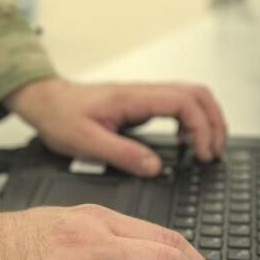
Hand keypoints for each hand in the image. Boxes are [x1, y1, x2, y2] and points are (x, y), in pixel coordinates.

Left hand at [4, 78, 226, 176]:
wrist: (45, 102)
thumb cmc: (60, 117)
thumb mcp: (86, 142)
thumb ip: (122, 154)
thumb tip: (155, 167)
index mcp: (132, 98)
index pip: (183, 102)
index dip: (201, 126)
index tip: (201, 153)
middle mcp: (142, 92)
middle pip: (197, 94)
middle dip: (214, 122)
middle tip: (214, 152)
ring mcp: (144, 96)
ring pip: (191, 96)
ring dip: (207, 119)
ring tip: (208, 148)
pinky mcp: (141, 103)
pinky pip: (178, 104)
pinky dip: (192, 121)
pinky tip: (187, 141)